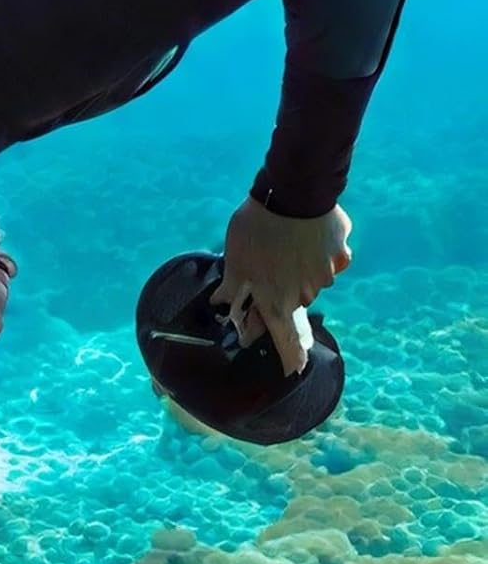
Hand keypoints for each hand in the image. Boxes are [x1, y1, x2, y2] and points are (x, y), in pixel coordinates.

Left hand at [211, 197, 352, 376]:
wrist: (294, 193)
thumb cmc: (256, 229)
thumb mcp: (235, 260)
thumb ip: (232, 287)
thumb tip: (223, 304)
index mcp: (276, 300)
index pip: (285, 338)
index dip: (290, 356)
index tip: (294, 370)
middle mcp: (304, 293)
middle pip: (295, 302)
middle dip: (284, 291)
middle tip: (269, 267)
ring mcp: (326, 274)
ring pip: (311, 279)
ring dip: (300, 270)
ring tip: (284, 245)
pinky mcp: (341, 254)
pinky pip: (330, 260)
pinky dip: (320, 252)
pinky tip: (307, 235)